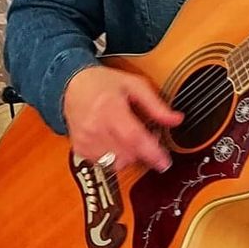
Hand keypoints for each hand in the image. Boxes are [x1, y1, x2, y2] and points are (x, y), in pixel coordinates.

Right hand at [63, 65, 182, 172]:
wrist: (72, 86)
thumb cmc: (103, 83)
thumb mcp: (134, 85)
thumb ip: (156, 104)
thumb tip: (176, 119)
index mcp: (110, 108)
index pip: (133, 137)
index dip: (152, 153)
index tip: (165, 162)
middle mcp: (96, 127)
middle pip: (128, 154)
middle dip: (144, 150)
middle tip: (147, 135)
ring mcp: (86, 140)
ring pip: (118, 162)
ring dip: (130, 154)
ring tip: (128, 135)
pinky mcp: (80, 149)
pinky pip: (105, 163)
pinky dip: (115, 156)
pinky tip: (114, 140)